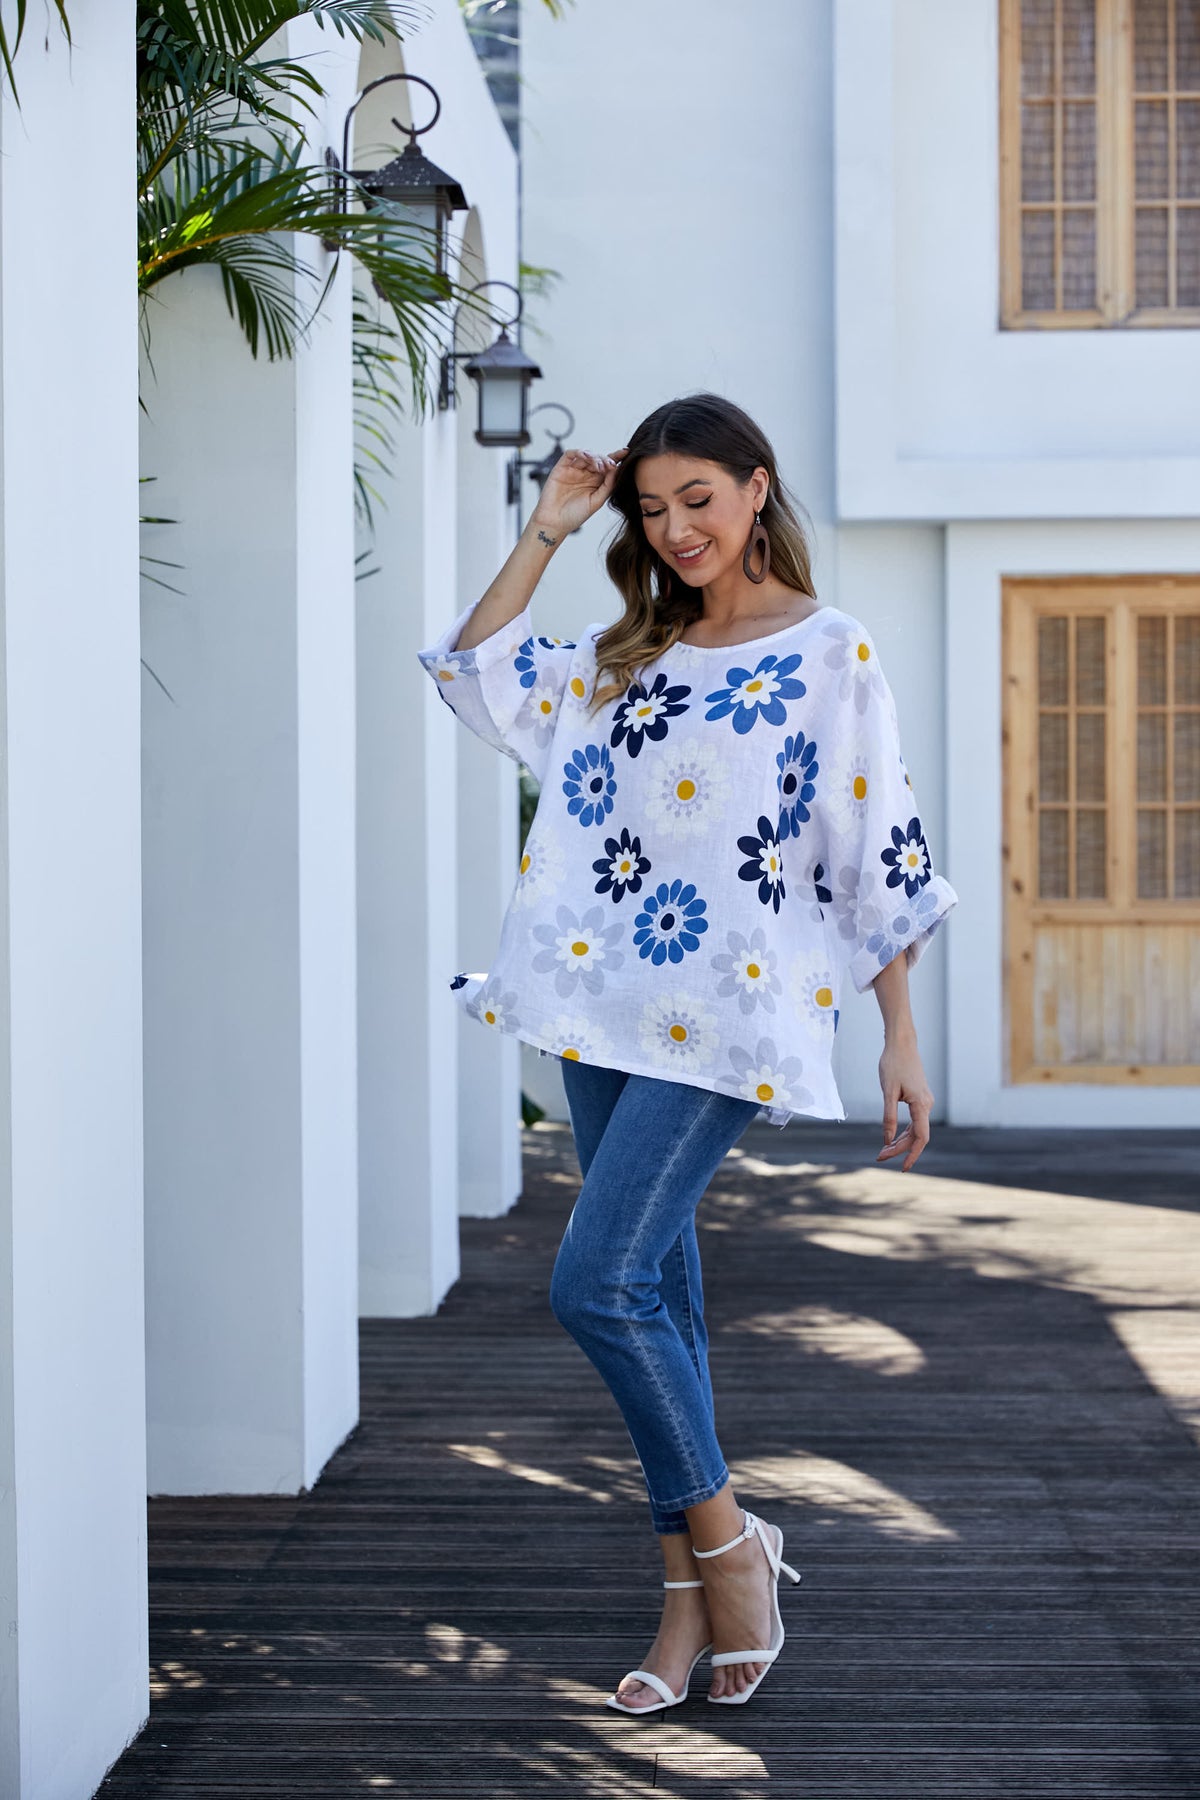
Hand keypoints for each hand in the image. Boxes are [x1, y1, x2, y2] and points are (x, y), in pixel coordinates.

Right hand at [532, 446, 627, 536]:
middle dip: (605, 459)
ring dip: (594, 457)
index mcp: (595, 482)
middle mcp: (585, 475)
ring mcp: (573, 471)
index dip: (616, 458)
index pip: (607, 467)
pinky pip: (570, 454)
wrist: (555, 523)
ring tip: (599, 465)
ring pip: (585, 455)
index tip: (626, 452)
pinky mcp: (561, 468)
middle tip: (610, 465)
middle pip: (598, 459)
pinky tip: (586, 457)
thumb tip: (617, 468)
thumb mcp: (597, 501)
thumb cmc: (575, 516)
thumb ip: (608, 485)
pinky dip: (579, 452)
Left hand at [876, 1036, 933, 1171]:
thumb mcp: (887, 1092)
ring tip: (883, 1150)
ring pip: (916, 1129)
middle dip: (900, 1149)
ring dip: (901, 1141)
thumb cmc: (893, 1064)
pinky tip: (892, 1137)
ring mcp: (925, 1101)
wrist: (901, 1043)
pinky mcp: (920, 1098)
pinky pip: (915, 1121)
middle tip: (879, 1157)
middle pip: (917, 1136)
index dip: (912, 1155)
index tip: (903, 1167)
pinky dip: (904, 1131)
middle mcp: (927, 1105)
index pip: (921, 1138)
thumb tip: (887, 1140)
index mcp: (922, 1105)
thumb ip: (888, 1116)